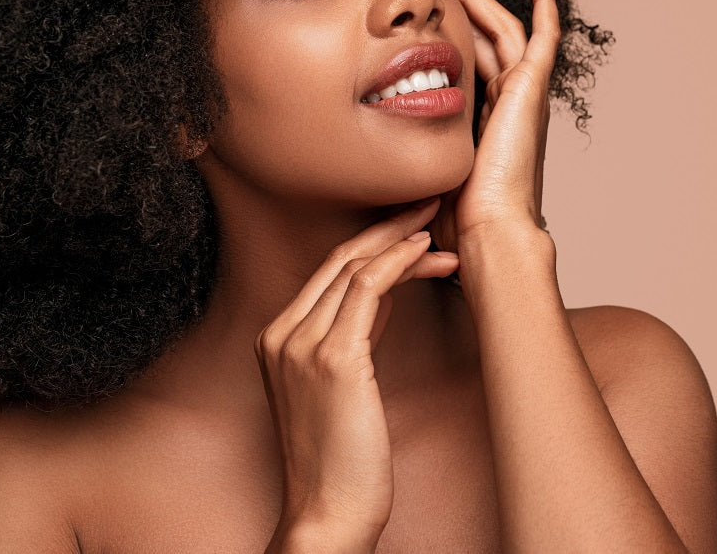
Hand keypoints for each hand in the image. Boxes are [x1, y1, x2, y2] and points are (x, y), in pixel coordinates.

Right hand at [256, 198, 458, 548]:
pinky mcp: (332, 360)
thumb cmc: (341, 460)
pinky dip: (398, 262)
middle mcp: (280, 333)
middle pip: (337, 258)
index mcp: (276, 338)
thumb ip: (352, 336)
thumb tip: (385, 295)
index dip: (372, 240)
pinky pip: (366, 290)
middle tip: (431, 203)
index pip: (328, 270)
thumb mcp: (341, 386)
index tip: (411, 223)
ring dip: (401, 237)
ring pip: (354, 266)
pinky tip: (427, 252)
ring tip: (440, 219)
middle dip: (388, 224)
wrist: (327, 514)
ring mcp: (300, 344)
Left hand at [427, 0, 558, 252]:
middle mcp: (509, 105)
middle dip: (462, 8)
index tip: (427, 19)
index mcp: (487, 123)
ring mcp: (524, 95)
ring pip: (504, 31)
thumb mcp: (425, 175)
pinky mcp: (532, 89)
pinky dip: (546, 6)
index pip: (470, 66)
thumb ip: (409, 159)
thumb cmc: (457, 219)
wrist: (487, 230)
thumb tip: (375, 161)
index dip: (451, 39)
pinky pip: (544, 37)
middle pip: (486, 41)